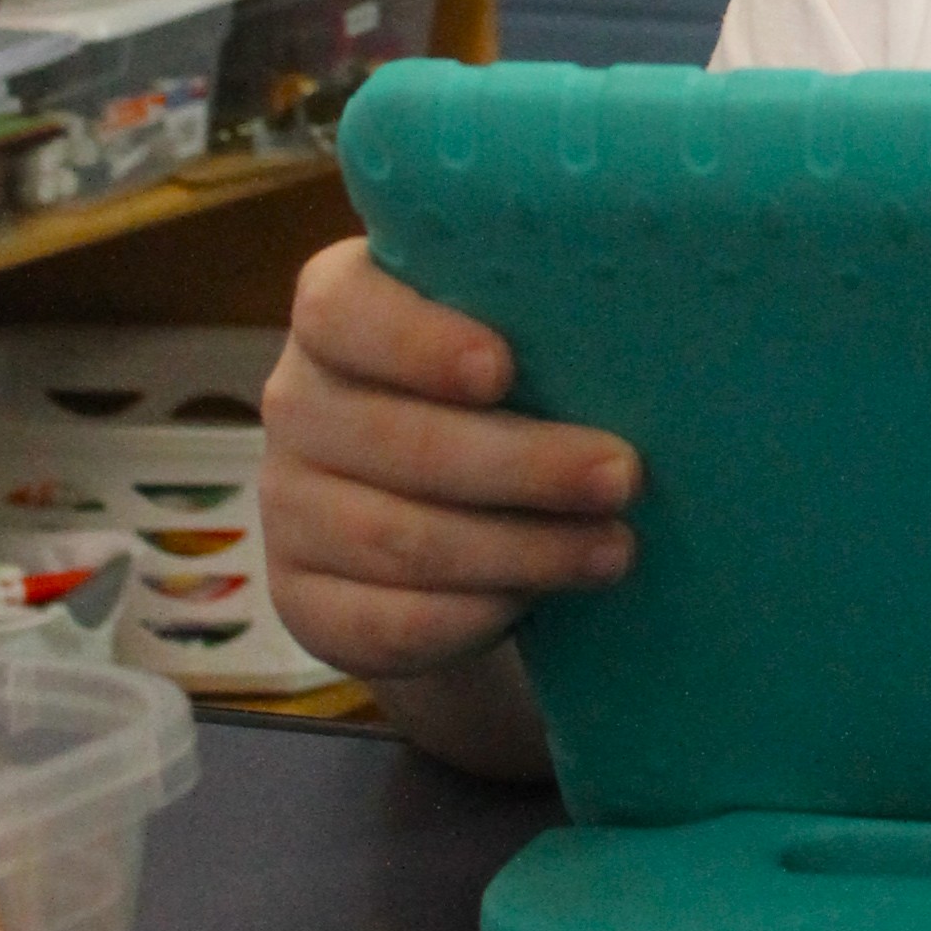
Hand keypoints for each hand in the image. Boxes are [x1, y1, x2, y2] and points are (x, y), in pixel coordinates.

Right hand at [260, 235, 640, 683]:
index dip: (416, 342)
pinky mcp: (304, 599)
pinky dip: (470, 615)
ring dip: (520, 550)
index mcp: (339, 312)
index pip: (343, 311)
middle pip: (394, 439)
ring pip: (398, 538)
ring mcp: (288, 507)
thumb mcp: (520, 342)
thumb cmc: (509, 395)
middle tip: (623, 476)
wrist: (455, 518)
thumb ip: (543, 323)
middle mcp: (299, 402)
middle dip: (521, 464)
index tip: (501, 369)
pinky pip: (384, 620)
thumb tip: (642, 339)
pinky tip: (537, 603)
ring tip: (615, 549)